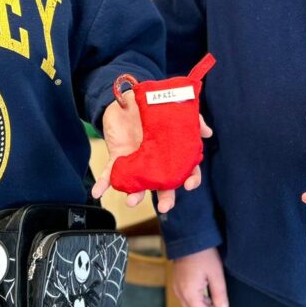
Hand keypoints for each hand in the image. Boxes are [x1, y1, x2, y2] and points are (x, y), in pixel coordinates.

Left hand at [91, 95, 211, 213]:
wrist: (125, 98)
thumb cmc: (153, 106)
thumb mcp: (173, 107)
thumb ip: (190, 119)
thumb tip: (208, 132)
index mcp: (172, 152)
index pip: (186, 170)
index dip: (190, 179)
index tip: (189, 185)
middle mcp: (156, 162)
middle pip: (164, 185)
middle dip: (166, 198)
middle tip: (166, 208)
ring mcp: (137, 162)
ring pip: (138, 185)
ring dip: (135, 196)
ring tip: (132, 201)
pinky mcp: (118, 159)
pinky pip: (110, 175)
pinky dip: (103, 184)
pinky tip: (97, 192)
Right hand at [172, 247, 227, 306]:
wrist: (189, 238)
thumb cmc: (204, 254)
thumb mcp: (216, 274)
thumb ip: (219, 294)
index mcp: (189, 292)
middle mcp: (180, 293)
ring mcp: (177, 288)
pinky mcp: (178, 283)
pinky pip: (187, 300)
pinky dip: (198, 303)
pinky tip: (210, 300)